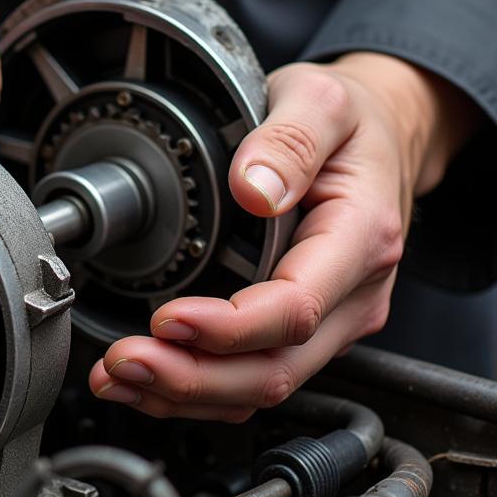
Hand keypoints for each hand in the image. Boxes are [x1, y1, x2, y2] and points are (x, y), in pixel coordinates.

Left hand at [89, 53, 479, 420]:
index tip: (167, 318)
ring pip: (261, 387)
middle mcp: (353, 296)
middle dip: (192, 378)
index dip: (228, 328)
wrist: (379, 138)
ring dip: (184, 394)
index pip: (295, 309)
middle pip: (275, 369)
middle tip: (124, 361)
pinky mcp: (304, 332)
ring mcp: (332, 321)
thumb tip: (254, 188)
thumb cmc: (352, 124)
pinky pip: (253, 379)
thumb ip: (290, 140)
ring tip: (117, 377)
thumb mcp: (324, 102)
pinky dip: (196, 391)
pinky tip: (146, 383)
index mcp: (360, 240)